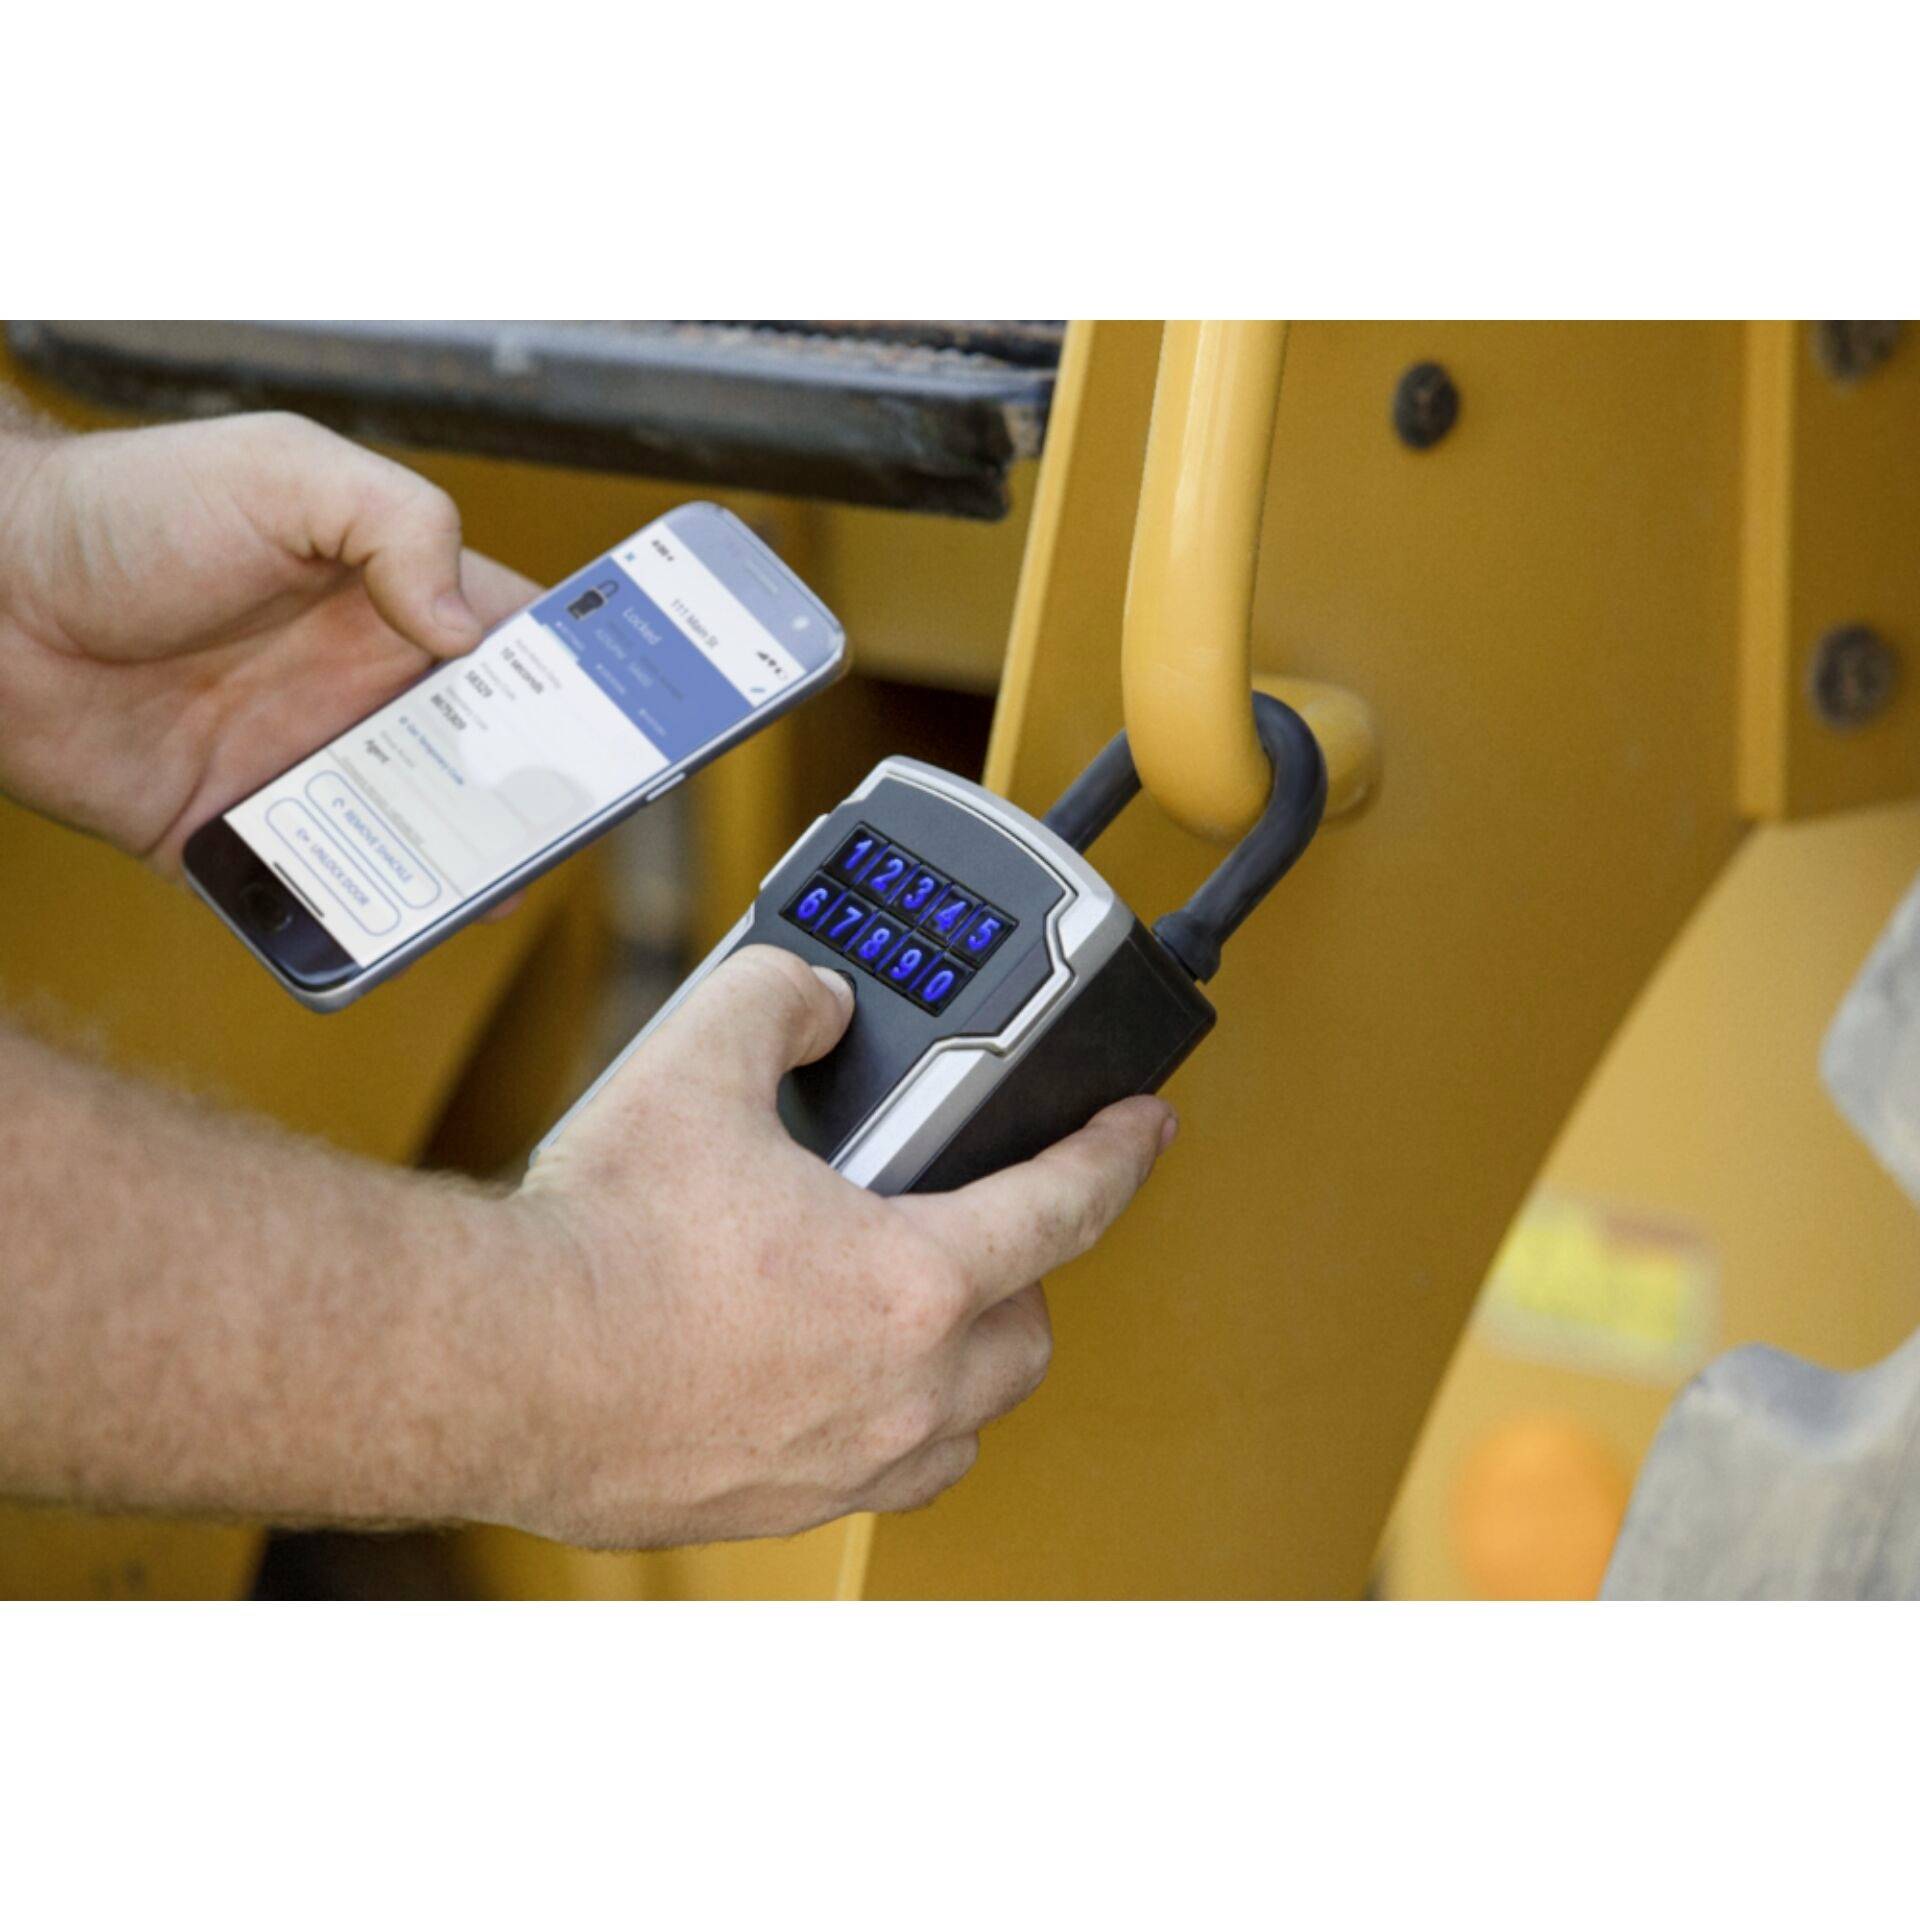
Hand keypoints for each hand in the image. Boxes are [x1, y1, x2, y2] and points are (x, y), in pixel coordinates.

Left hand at [0, 412, 538, 873]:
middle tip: (574, 818)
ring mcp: (306, 763)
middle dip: (539, 792)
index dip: (586, 682)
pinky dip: (360, 913)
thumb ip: (399, 524)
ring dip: (463, 865)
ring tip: (497, 884)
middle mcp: (362, 688)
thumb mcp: (284, 471)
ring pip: (417, 834)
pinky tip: (396, 924)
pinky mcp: (239, 831)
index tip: (638, 723)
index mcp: (393, 599)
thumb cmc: (122, 510)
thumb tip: (469, 632)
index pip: (520, 646)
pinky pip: (317, 886)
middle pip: (487, 757)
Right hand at [511, 945, 1175, 1547]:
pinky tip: (817, 1375)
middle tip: (982, 1225)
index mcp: (910, 1282)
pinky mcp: (771, 1506)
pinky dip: (878, 1424)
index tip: (1144, 1130)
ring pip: (962, 1423)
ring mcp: (840, 1462)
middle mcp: (898, 1390)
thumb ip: (778, 999)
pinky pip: (873, 1472)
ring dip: (960, 1364)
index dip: (1117, 1152)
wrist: (493, 1366)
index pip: (1064, 1206)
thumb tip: (810, 997)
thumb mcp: (698, 1064)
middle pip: (1027, 1334)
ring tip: (908, 1308)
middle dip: (1024, 1275)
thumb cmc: (598, 1245)